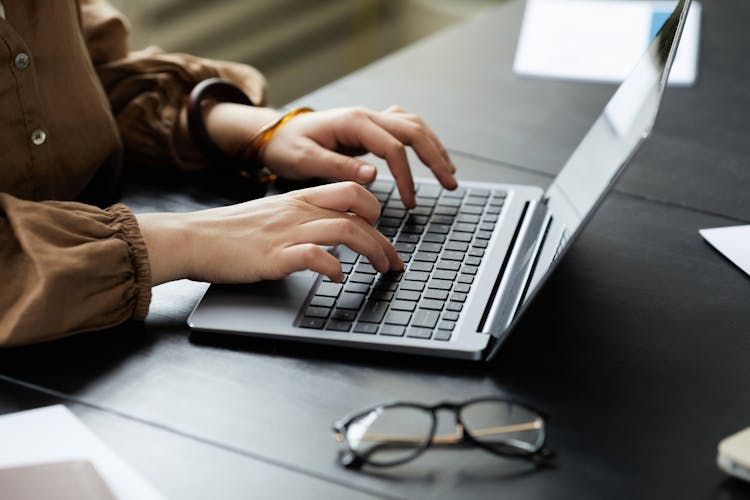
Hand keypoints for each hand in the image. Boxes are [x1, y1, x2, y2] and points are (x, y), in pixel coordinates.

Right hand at [136, 182, 402, 285]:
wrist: (193, 238)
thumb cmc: (229, 231)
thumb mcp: (272, 214)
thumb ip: (301, 217)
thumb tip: (329, 233)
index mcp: (298, 198)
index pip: (350, 190)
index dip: (375, 209)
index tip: (382, 231)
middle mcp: (298, 211)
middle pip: (357, 211)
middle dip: (383, 238)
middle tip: (393, 260)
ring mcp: (287, 232)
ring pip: (345, 229)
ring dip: (372, 250)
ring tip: (381, 269)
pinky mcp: (274, 256)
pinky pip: (315, 256)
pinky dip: (334, 267)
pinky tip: (338, 277)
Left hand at [260, 106, 457, 206]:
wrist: (274, 133)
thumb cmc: (287, 147)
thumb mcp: (305, 160)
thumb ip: (340, 167)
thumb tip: (374, 176)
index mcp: (353, 122)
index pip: (393, 148)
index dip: (406, 176)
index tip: (410, 203)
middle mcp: (366, 115)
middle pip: (413, 130)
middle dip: (435, 158)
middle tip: (450, 184)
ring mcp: (369, 118)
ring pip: (413, 125)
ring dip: (434, 147)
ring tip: (449, 172)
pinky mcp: (369, 126)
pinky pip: (404, 127)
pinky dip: (422, 141)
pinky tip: (430, 155)